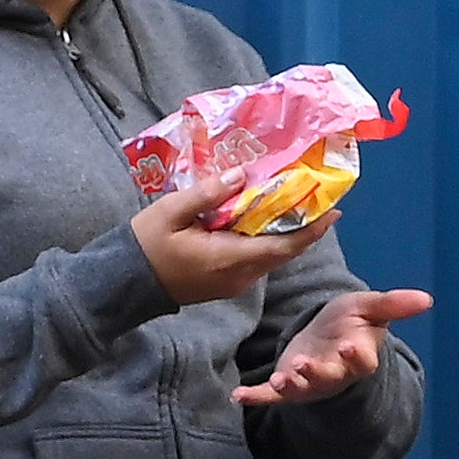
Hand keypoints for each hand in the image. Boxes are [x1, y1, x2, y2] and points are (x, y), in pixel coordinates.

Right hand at [127, 173, 330, 307]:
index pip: (284, 246)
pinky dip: (267, 239)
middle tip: (318, 197)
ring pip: (271, 256)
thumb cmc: (145, 246)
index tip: (333, 210)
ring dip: (286, 232)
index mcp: (230, 259)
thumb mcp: (171, 212)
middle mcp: (239, 276)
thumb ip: (208, 194)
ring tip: (296, 201)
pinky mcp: (226, 281)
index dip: (312, 229)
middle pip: (283, 251)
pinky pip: (256, 259)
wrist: (125, 283)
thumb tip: (242, 175)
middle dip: (305, 226)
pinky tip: (265, 217)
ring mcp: (233, 282)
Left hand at [240, 283, 432, 407]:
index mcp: (357, 355)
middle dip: (317, 373)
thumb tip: (427, 298)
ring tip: (278, 380)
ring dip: (290, 385)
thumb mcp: (369, 308)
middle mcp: (335, 374)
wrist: (328, 338)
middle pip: (329, 378)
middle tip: (304, 365)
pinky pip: (272, 396)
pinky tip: (239, 396)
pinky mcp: (288, 386)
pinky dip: (256, 397)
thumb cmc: (351, 322)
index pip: (361, 360)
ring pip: (302, 388)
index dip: (356, 355)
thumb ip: (394, 304)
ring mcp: (310, 383)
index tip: (350, 347)